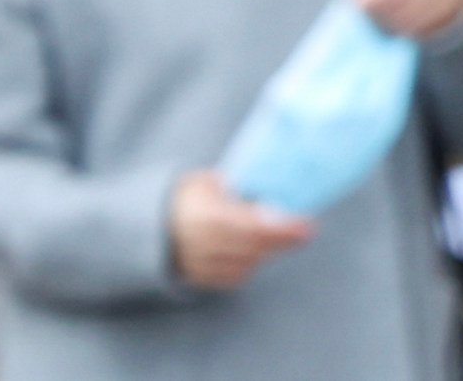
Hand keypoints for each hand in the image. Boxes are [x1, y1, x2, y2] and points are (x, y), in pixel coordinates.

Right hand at [166, 172, 312, 289]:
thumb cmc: (192, 197)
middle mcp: (201, 244)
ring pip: (248, 263)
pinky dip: (250, 262)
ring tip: (274, 234)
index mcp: (203, 214)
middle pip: (253, 247)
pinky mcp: (203, 279)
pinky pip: (238, 276)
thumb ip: (238, 188)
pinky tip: (252, 248)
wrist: (156, 221)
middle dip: (282, 239)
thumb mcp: (209, 182)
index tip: (305, 225)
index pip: (250, 226)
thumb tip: (276, 191)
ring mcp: (201, 265)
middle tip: (304, 231)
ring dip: (266, 249)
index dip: (279, 228)